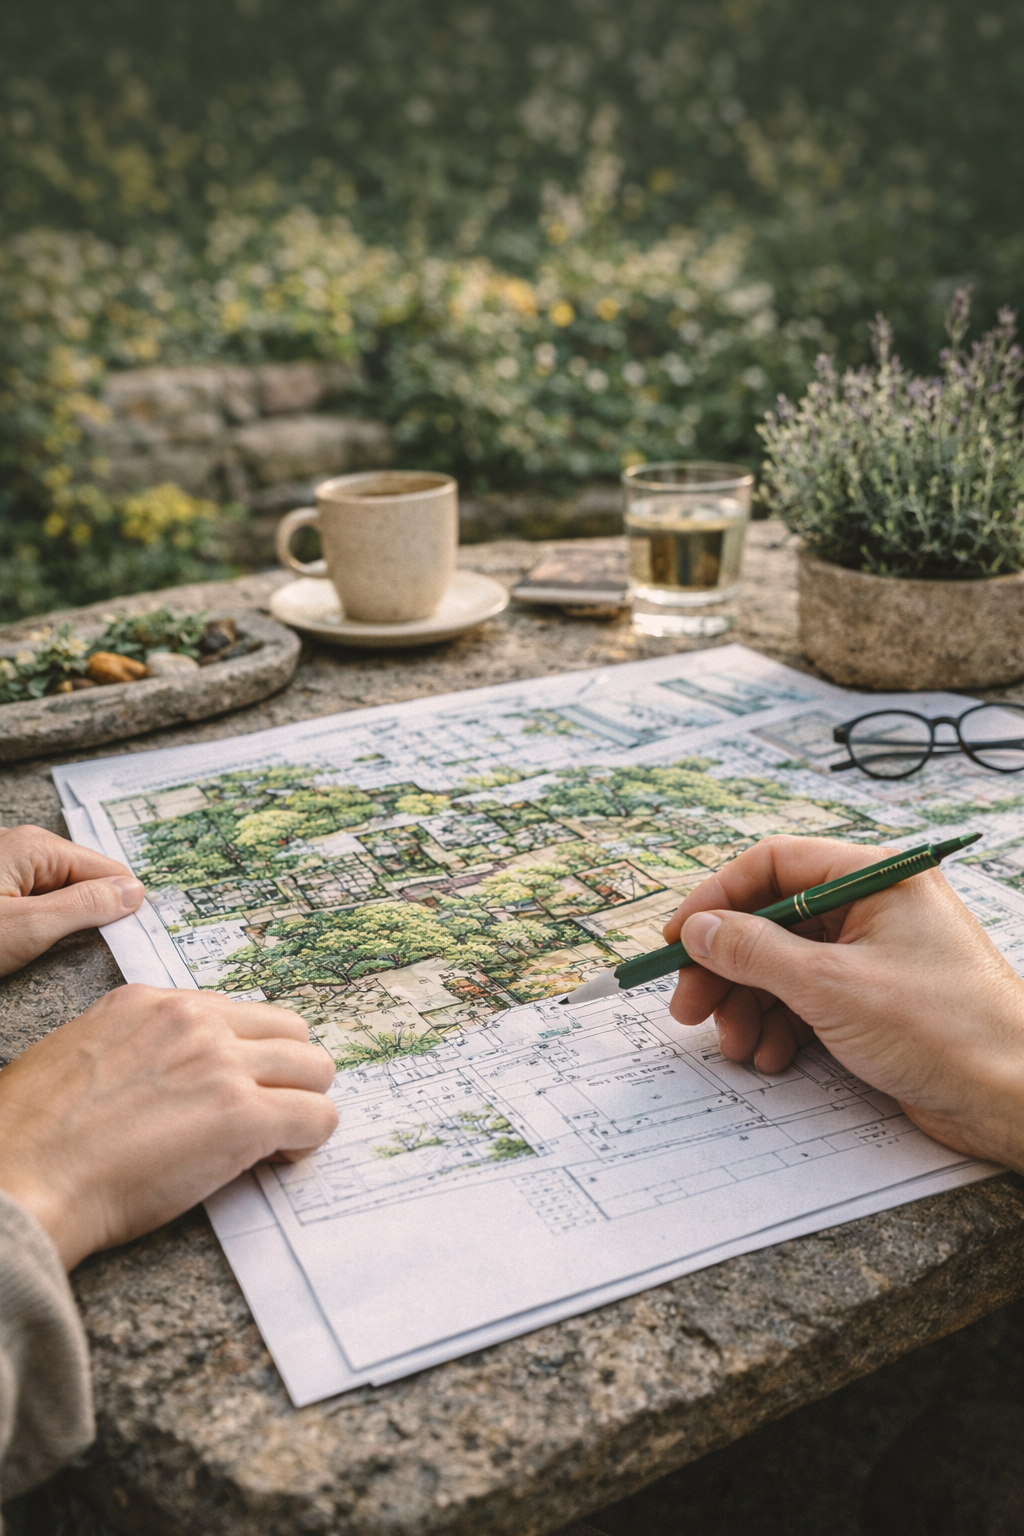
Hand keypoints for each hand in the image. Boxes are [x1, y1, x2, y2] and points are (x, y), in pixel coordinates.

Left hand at [0, 824, 144, 976]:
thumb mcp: (28, 927)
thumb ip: (84, 906)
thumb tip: (134, 892)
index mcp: (35, 845)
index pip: (106, 871)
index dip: (121, 906)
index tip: (131, 941)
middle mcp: (22, 844)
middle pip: (82, 879)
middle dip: (88, 913)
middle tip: (74, 949)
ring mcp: (5, 862)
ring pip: (58, 891)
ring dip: (62, 918)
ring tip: (41, 946)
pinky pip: (34, 896)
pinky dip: (40, 918)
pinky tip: (24, 939)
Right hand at [0, 986, 337, 1268]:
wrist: (23, 1179)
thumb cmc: (33, 1136)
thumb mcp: (79, 1051)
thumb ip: (135, 1045)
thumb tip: (167, 1070)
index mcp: (152, 1002)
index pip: (237, 1012)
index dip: (245, 1053)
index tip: (237, 1084)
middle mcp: (194, 1021)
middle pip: (290, 1029)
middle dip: (287, 1071)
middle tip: (270, 1109)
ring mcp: (222, 1065)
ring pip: (316, 1067)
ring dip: (304, 1102)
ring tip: (279, 1136)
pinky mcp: (242, 1116)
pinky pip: (317, 1117)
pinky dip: (308, 1140)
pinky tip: (281, 1157)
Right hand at [663, 836, 1023, 1173]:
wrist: (1014, 1099)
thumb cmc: (946, 1030)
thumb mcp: (831, 986)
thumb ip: (755, 952)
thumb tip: (700, 929)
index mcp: (875, 877)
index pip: (774, 864)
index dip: (718, 899)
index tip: (679, 937)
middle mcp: (875, 907)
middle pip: (773, 919)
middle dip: (727, 966)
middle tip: (689, 1006)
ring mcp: (876, 955)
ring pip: (785, 965)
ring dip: (750, 1004)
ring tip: (735, 1044)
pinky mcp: (876, 1001)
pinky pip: (809, 1000)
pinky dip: (781, 1026)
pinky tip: (771, 1056)